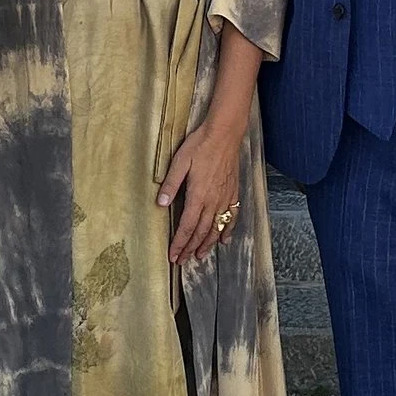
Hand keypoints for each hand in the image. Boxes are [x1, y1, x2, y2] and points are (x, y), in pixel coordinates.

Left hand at [159, 117, 248, 268]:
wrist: (225, 133)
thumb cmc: (200, 145)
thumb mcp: (180, 161)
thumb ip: (171, 184)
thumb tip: (161, 204)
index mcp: (198, 195)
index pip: (187, 226)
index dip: (180, 243)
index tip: (173, 256)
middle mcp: (214, 200)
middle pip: (202, 231)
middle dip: (191, 248)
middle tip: (182, 261)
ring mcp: (226, 197)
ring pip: (217, 227)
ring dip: (208, 244)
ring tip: (200, 256)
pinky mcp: (234, 192)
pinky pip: (232, 217)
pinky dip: (228, 231)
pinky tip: (225, 240)